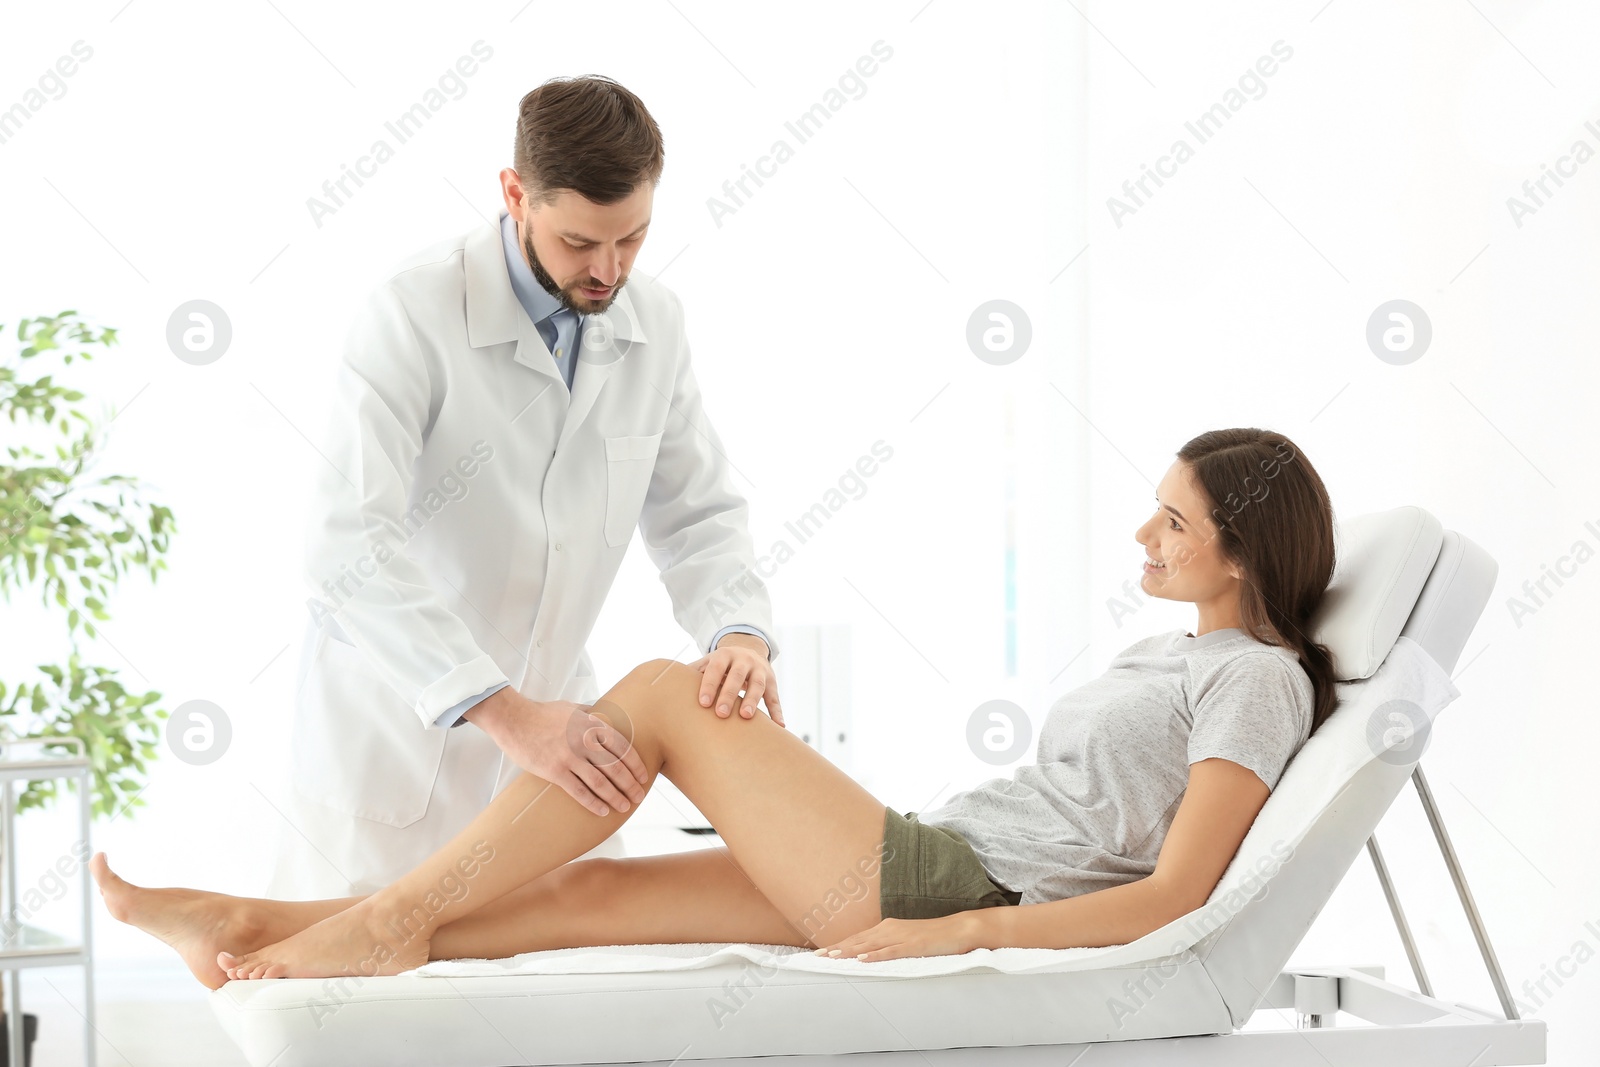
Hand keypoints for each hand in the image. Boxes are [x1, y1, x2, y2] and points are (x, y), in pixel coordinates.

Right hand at [464, 689, 648, 815]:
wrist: (514, 719)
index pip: (623, 748)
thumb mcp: (572, 707)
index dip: (636, 765)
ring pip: (601, 782)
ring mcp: (570, 757)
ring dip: (616, 797)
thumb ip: (591, 713)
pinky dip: (593, 803)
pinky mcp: (555, 771)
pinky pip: (579, 791)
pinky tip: (602, 811)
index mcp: (592, 724)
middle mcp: (585, 741)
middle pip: (616, 767)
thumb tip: (605, 715)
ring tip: (624, 806)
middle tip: (639, 797)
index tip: (643, 777)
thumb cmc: (542, 713)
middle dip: (631, 785)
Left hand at [689, 633, 784, 726]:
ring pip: (757, 685)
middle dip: (729, 694)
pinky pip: (774, 697)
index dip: (709, 685)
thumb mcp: (708, 663)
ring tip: (746, 717)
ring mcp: (760, 670)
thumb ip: (692, 672)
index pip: (716, 669)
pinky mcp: (772, 682)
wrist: (749, 651)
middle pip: (737, 676)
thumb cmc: (721, 665)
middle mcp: (744, 660)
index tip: (703, 703)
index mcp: (724, 655)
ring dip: (752, 700)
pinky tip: (779, 726)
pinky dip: (777, 711)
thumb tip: (664, 683)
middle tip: (720, 713)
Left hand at [811, 913, 981, 962]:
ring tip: (832, 957)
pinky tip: (863, 959)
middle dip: (837, 948)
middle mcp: (890, 929)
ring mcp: (901, 937)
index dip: (839, 945)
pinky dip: (876, 955)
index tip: (821, 953)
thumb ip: (889, 946)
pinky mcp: (914, 945)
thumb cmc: (933, 936)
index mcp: (887, 928)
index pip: (858, 938)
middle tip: (817, 956)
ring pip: (870, 944)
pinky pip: (891, 951)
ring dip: (850, 950)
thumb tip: (871, 955)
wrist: (958, 929)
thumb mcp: (906, 940)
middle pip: (858, 940)